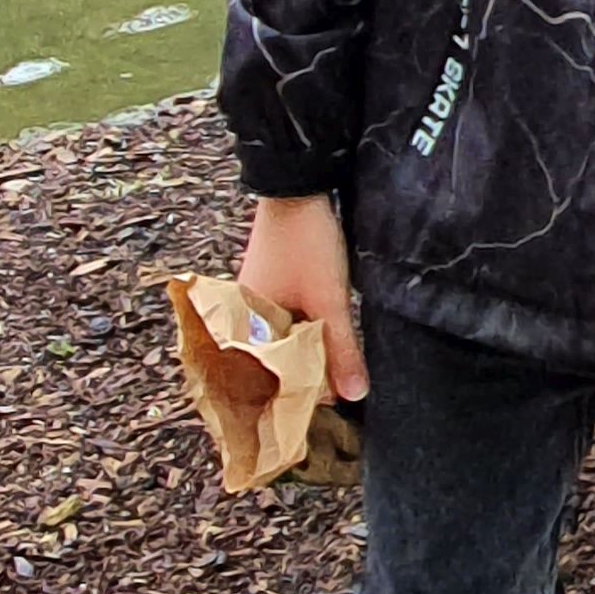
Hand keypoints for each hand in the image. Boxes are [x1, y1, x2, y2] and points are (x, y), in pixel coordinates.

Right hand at [236, 194, 367, 404]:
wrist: (296, 186)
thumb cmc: (306, 244)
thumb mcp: (330, 301)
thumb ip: (341, 350)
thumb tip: (355, 397)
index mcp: (241, 327)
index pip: (265, 379)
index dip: (295, 395)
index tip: (327, 407)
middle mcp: (239, 319)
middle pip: (272, 363)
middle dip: (301, 376)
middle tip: (337, 391)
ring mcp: (253, 301)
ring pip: (281, 343)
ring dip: (305, 355)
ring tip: (335, 373)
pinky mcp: (268, 287)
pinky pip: (284, 324)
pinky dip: (303, 335)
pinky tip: (325, 342)